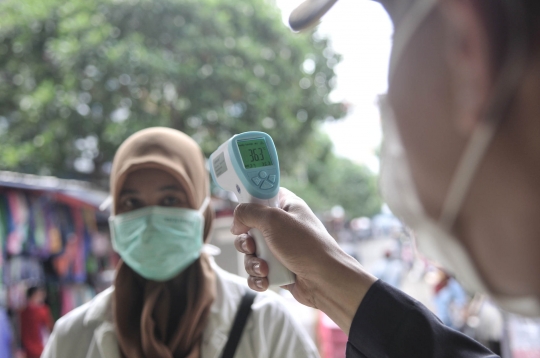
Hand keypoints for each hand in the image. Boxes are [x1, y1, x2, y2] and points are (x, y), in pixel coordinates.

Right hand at [232, 187, 376, 332]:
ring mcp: (280, 248)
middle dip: (246, 242)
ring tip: (265, 269)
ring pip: (251, 253)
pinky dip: (258, 277)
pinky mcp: (278, 269)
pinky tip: (266, 280)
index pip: (262, 195)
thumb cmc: (305, 245)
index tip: (242, 214)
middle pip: (249, 228)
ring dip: (252, 263)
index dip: (249, 203)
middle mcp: (282, 226)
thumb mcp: (274, 220)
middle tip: (253, 246)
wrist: (325, 280)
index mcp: (286, 207)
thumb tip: (236, 222)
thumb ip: (249, 213)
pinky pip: (257, 271)